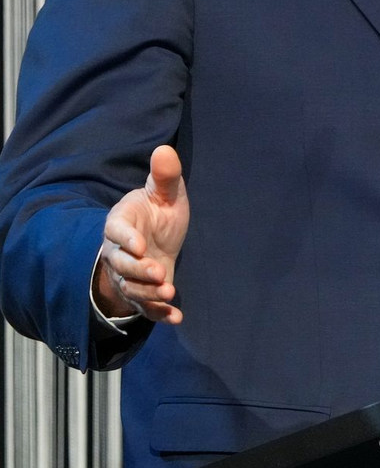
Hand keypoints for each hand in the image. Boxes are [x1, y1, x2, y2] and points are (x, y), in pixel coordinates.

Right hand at [93, 145, 189, 322]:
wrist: (158, 239)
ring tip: (169, 294)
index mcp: (122, 222)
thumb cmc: (159, 212)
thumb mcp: (166, 193)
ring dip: (148, 294)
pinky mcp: (141, 293)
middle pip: (121, 265)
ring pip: (131, 288)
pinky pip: (145, 307)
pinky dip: (159, 314)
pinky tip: (175, 317)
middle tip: (160, 274)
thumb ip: (165, 176)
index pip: (116, 231)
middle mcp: (119, 252)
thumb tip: (164, 149)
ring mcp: (128, 275)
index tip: (139, 245)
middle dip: (138, 271)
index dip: (125, 239)